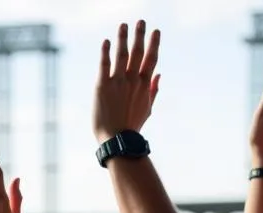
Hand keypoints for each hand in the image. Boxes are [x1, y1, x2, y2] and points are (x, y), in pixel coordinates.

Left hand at [93, 21, 160, 141]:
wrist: (117, 141)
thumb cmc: (131, 127)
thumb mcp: (147, 110)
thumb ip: (154, 91)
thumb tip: (160, 75)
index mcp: (144, 86)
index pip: (151, 60)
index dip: (154, 44)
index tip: (156, 31)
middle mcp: (132, 81)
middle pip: (138, 53)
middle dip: (140, 35)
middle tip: (141, 21)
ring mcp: (118, 82)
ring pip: (122, 55)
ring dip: (123, 38)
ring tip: (124, 25)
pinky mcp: (102, 86)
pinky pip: (104, 64)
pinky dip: (105, 52)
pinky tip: (106, 41)